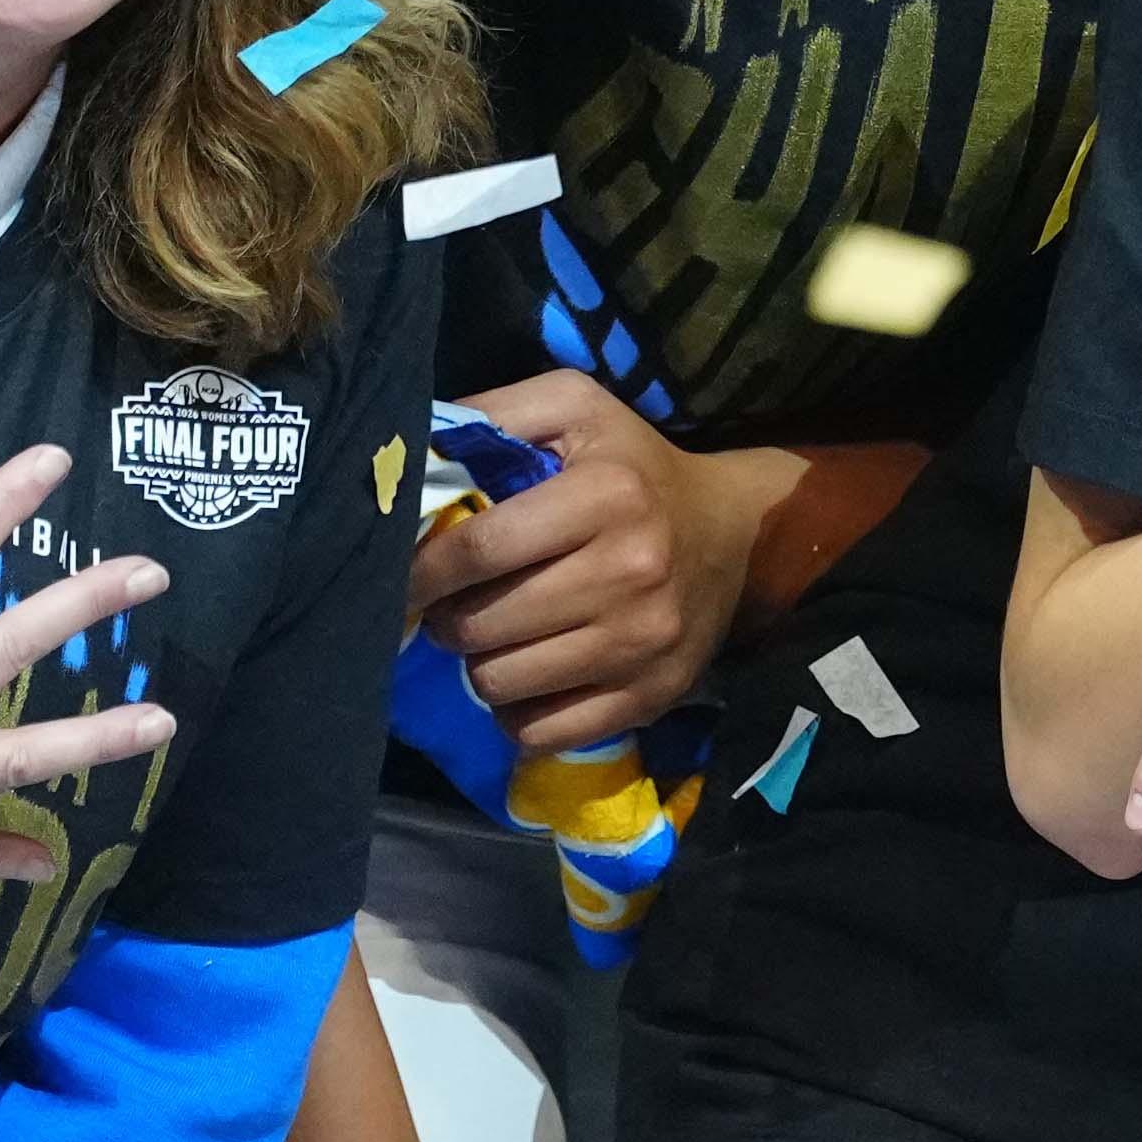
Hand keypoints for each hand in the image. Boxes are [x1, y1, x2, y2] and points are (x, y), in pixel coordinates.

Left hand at [410, 372, 784, 751]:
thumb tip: (410, 457)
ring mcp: (644, 641)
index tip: (407, 576)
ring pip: (501, 684)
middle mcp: (632, 570)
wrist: (733, 533)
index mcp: (609, 493)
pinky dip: (517, 713)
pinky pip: (542, 732)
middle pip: (481, 625)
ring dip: (480, 664)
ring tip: (496, 635)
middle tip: (457, 604)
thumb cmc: (632, 468)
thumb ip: (493, 415)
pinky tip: (528, 677)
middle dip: (448, 618)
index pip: (479, 549)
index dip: (422, 570)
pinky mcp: (652, 695)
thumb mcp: (574, 409)